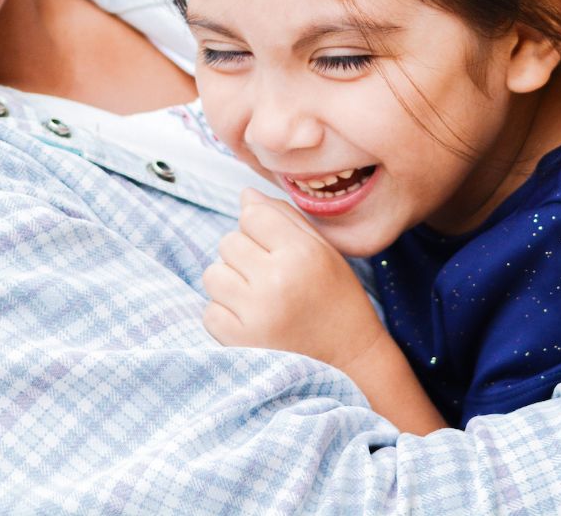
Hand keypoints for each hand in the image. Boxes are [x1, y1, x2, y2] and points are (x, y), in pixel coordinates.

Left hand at [202, 189, 390, 372]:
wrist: (350, 364)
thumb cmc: (339, 303)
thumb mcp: (324, 253)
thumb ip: (285, 219)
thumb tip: (245, 196)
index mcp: (302, 253)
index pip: (252, 215)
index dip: (260, 227)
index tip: (276, 246)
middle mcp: (277, 280)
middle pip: (228, 241)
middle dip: (244, 254)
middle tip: (269, 276)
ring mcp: (255, 314)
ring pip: (213, 274)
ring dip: (230, 283)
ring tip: (258, 297)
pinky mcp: (240, 343)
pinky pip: (209, 312)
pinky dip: (225, 314)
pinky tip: (252, 321)